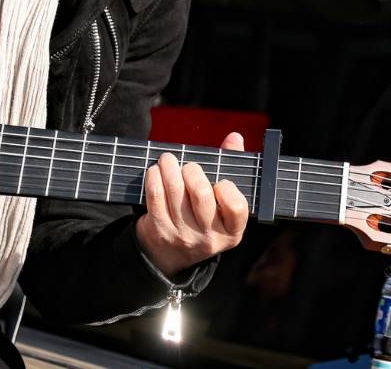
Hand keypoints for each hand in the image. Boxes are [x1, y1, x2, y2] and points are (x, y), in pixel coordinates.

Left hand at [136, 132, 249, 277]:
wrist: (171, 254)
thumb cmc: (202, 217)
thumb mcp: (221, 203)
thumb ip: (229, 167)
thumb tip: (235, 137)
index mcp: (231, 231)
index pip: (236, 208)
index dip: (228, 189)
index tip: (220, 180)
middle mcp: (208, 237)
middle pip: (201, 194)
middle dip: (192, 171)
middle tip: (188, 165)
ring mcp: (183, 235)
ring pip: (175, 192)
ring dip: (169, 168)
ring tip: (167, 159)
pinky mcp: (160, 231)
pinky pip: (155, 197)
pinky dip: (153, 178)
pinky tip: (155, 171)